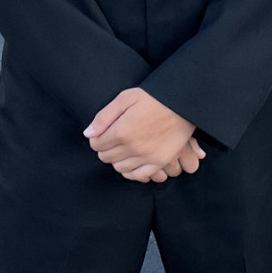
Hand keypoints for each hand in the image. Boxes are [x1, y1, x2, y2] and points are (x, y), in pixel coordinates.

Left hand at [84, 88, 204, 181]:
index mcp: (122, 131)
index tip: (102, 133)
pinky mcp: (159, 161)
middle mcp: (132, 147)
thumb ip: (104, 117)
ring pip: (120, 168)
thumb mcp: (125, 98)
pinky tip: (131, 162)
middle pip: (106, 157)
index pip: (96, 144)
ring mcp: (147, 157)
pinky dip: (131, 171)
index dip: (96, 138)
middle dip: (105, 148)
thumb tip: (88, 134)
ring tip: (122, 149)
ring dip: (117, 159)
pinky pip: (139, 175)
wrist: (183, 102)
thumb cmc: (153, 97)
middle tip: (111, 140)